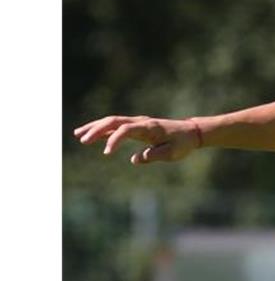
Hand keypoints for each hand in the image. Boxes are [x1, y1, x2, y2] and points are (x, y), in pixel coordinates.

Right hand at [73, 115, 201, 164]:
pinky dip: (103, 130)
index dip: (114, 140)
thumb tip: (134, 159)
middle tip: (82, 139)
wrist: (190, 132)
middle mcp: (141, 122)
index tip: (106, 153)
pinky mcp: (136, 126)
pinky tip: (91, 136)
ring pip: (112, 121)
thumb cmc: (182, 143)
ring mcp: (138, 123)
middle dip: (97, 129)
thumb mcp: (172, 153)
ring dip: (95, 127)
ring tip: (77, 134)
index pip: (126, 130)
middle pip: (114, 121)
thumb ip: (154, 156)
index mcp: (149, 128)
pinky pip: (116, 126)